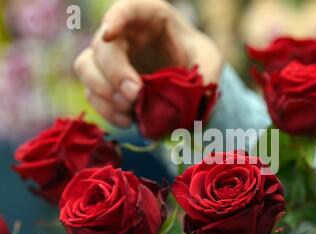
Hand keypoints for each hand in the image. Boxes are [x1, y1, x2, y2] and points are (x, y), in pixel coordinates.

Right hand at [74, 0, 222, 127]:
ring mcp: (109, 58)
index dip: (115, 19)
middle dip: (114, 73)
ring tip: (131, 110)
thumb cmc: (194, 56)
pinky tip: (128, 120)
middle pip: (101, 46)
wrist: (184, 73)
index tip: (109, 33)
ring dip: (105, 93)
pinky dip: (107, 110)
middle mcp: (123, 34)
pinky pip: (92, 94)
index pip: (126, 9)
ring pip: (86, 68)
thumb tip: (200, 96)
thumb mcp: (209, 59)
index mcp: (148, 16)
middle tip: (135, 95)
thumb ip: (208, 72)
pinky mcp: (104, 82)